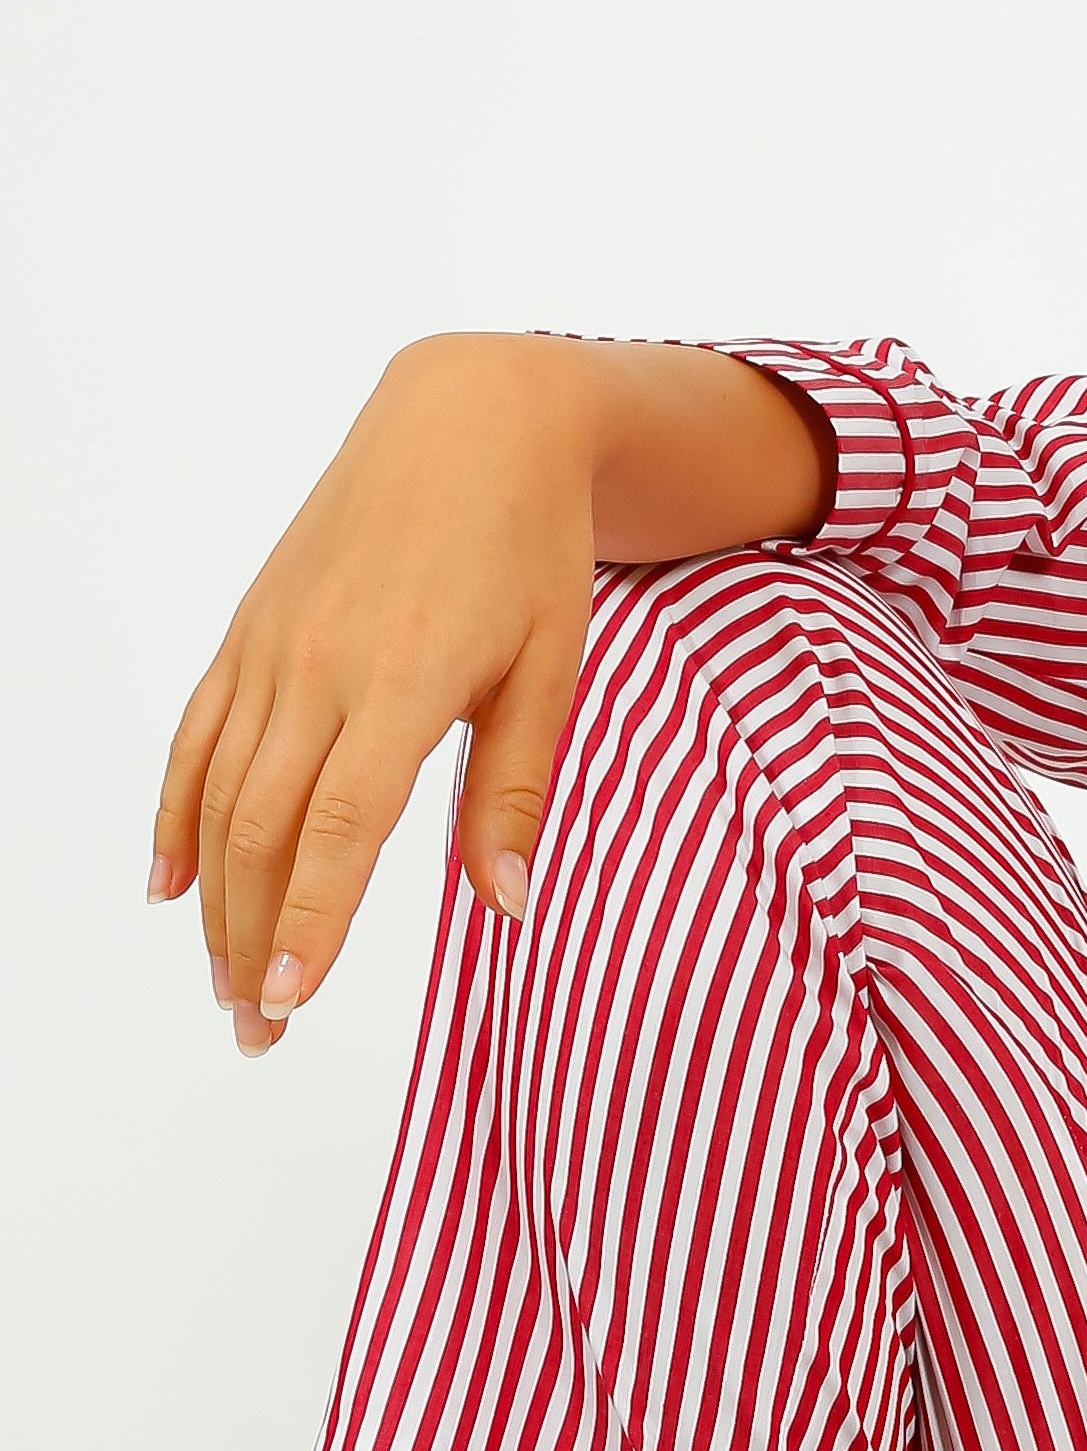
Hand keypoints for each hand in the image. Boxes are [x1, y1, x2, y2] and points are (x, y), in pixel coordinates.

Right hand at [153, 331, 823, 1050]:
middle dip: (254, 941)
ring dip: (216, 900)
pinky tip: (170, 886)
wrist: (469, 419)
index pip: (338, 828)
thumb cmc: (528, 545)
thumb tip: (509, 907)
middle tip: (257, 1032)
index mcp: (400, 680)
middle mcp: (317, 666)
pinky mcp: (249, 631)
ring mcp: (271, 646)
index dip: (308, 921)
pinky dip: (176, 815)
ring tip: (226, 984)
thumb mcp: (551, 669)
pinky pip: (197, 736)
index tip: (290, 1002)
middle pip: (264, 830)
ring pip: (218, 795)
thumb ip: (515, 791)